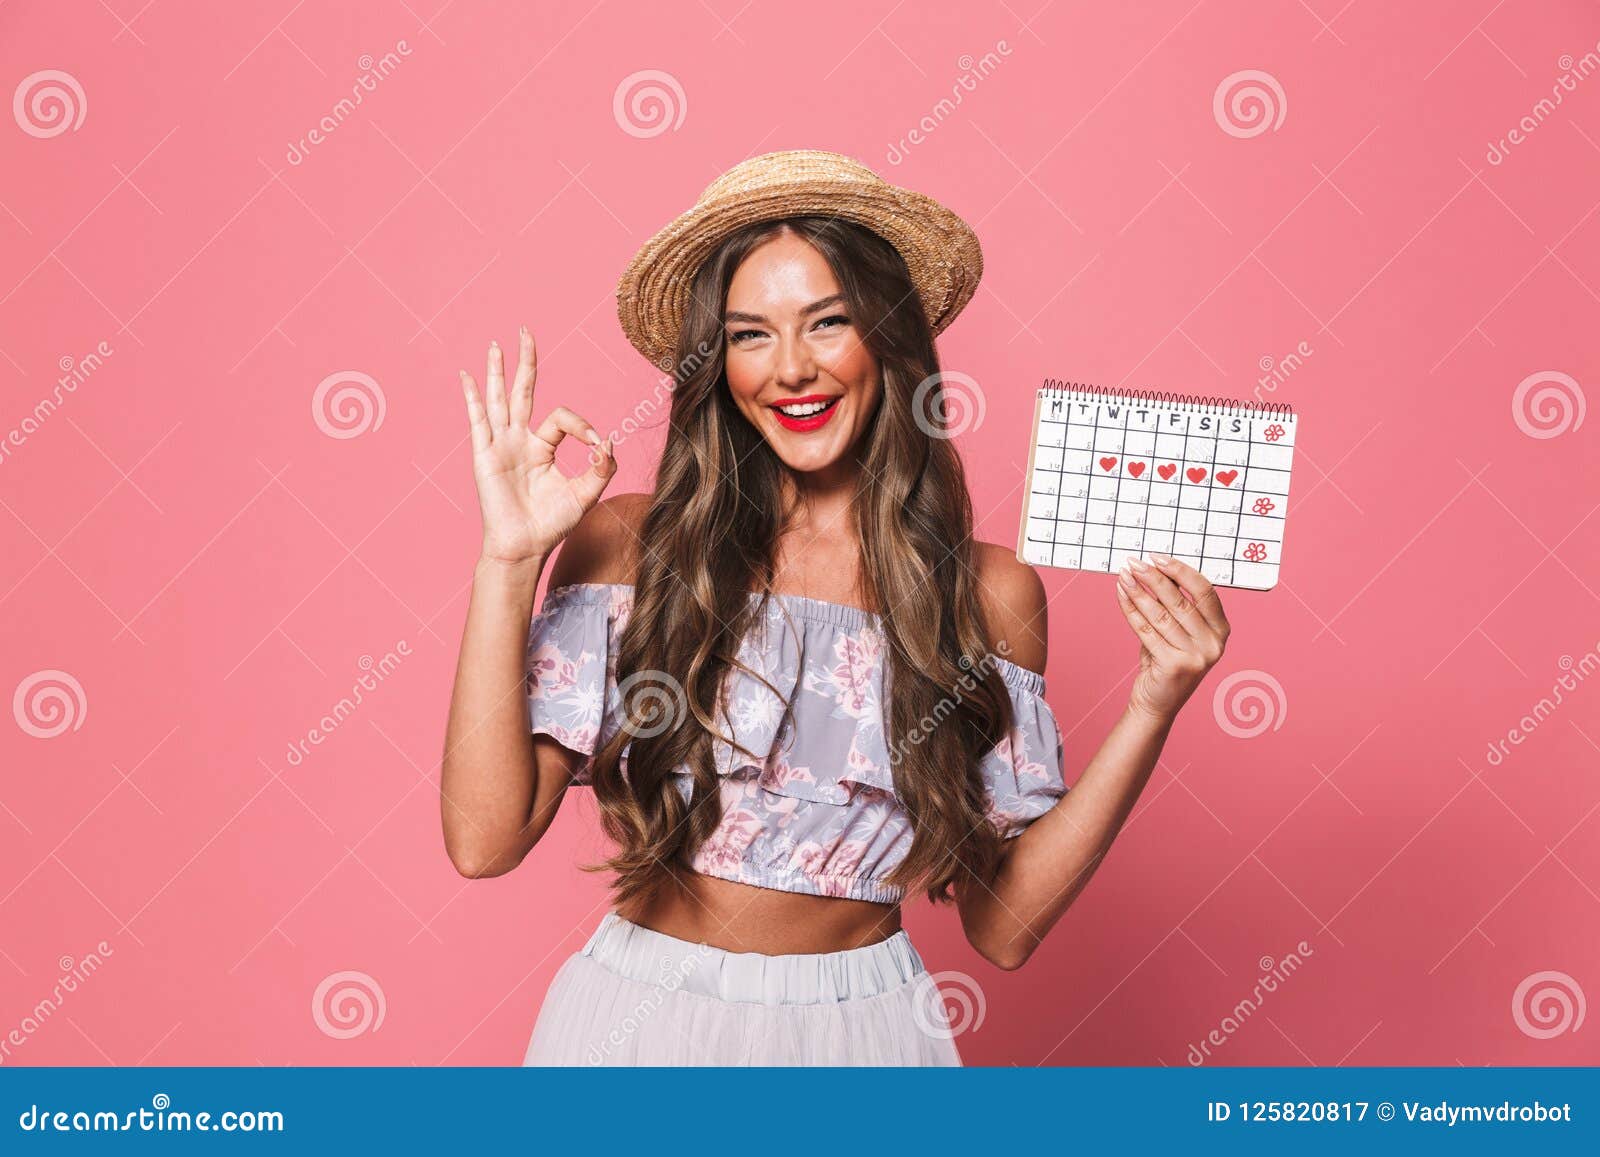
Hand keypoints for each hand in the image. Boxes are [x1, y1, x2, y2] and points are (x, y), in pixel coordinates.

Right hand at [459, 326, 615, 564]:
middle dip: (526, 361)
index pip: (562, 418)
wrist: (525, 547)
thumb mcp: (587, 494)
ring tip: (497, 343)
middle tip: (525, 331)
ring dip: (497, 370)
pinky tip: (467, 376)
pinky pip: (478, 420)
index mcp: (543, 447)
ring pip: (499, 399)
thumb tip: (608, 439)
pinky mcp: (485, 455)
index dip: (582, 424)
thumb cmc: (552, 524)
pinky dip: (472, 397)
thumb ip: (602, 467)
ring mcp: (500, 445)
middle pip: (524, 391)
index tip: (596, 443)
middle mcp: (520, 440)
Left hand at [1114, 555, 1229, 723]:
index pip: (1205, 592)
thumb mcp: (1178, 632)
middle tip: (1134, 563)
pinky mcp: (1174, 666)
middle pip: (1181, 601)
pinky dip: (1131, 609)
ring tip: (1123, 575)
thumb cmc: (1166, 661)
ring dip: (1139, 591)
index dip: (1181, 571)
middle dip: (1154, 578)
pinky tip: (1121, 594)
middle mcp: (1214, 644)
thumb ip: (1175, 605)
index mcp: (1221, 631)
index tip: (1158, 557)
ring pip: (1161, 615)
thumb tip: (1157, 568)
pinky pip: (1146, 630)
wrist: (1157, 703)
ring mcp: (1196, 657)